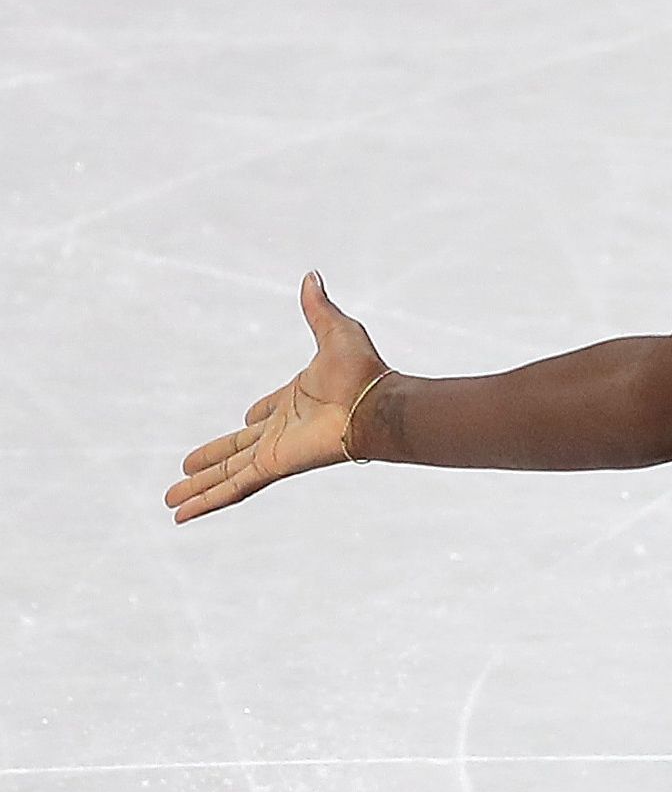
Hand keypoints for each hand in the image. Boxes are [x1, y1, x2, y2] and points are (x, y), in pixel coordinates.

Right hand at [169, 272, 387, 522]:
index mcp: (296, 402)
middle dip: (212, 460)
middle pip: (237, 449)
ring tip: (171, 500)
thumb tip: (312, 276)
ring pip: (227, 475)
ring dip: (198, 488)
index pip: (267, 414)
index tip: (246, 419)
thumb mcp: (336, 332)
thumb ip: (318, 308)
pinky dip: (206, 503)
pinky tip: (182, 515)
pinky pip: (231, 489)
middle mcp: (283, 431)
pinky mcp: (271, 468)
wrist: (378, 405)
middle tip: (187, 467)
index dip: (256, 415)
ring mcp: (274, 453)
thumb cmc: (365, 372)